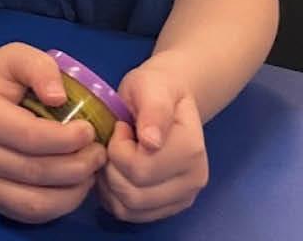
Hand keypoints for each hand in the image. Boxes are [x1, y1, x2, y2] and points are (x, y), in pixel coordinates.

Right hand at [0, 43, 107, 223]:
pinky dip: (63, 203)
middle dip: (80, 165)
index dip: (69, 139)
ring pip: (38, 201)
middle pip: (38, 172)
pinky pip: (34, 213)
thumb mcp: (16, 57)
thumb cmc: (1, 80)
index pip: (31, 137)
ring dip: (75, 189)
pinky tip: (75, 183)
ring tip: (90, 168)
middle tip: (99, 151)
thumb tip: (59, 97)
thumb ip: (39, 67)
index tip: (90, 130)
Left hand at [98, 65, 209, 222]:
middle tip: (113, 143)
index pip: (141, 169)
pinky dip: (113, 197)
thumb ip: (153, 110)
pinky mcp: (167, 208)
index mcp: (191, 150)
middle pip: (133, 193)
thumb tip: (152, 141)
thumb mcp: (152, 87)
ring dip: (109, 183)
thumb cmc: (156, 90)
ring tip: (113, 156)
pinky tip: (114, 172)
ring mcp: (182, 198)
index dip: (118, 148)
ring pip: (129, 208)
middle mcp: (193, 180)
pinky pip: (129, 215)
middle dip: (111, 167)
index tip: (121, 128)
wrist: (167, 100)